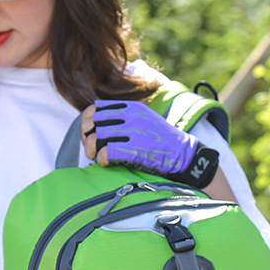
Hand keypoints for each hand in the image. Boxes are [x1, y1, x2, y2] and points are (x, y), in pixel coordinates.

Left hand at [81, 100, 218, 187]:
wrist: (183, 154)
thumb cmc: (161, 140)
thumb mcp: (144, 118)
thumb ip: (124, 116)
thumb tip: (97, 122)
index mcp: (131, 107)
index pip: (96, 108)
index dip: (87, 121)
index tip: (89, 133)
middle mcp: (130, 116)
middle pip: (93, 122)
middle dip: (86, 136)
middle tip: (90, 148)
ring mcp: (133, 132)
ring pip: (97, 137)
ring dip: (92, 149)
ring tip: (96, 156)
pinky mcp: (134, 149)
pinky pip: (105, 152)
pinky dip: (101, 159)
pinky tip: (106, 162)